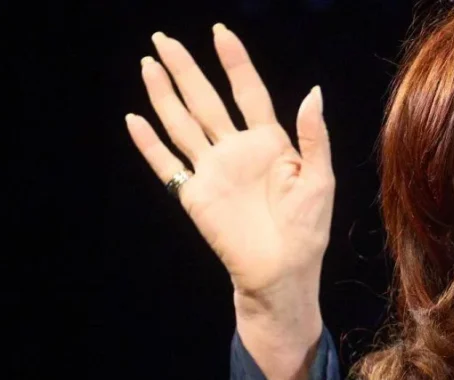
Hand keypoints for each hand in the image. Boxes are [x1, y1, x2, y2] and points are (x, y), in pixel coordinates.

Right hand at [125, 24, 333, 310]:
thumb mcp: (320, 179)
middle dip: (186, 69)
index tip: (221, 33)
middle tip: (163, 38)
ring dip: (164, 95)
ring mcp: (213, 171)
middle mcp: (237, 151)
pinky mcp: (194, 195)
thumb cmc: (307, 229)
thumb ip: (313, 136)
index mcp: (270, 143)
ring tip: (149, 65)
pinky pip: (166, 164)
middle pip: (206, 100)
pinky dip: (148, 143)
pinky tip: (134, 119)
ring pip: (182, 123)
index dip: (235, 63)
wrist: (282, 272)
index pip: (248, 93)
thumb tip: (314, 91)